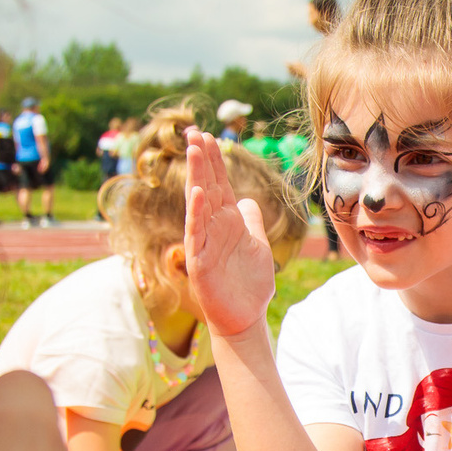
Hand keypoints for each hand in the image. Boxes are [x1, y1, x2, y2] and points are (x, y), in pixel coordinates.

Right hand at [183, 127, 275, 338]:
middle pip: (205, 187)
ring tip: (194, 151)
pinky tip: (198, 193)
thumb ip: (251, 221)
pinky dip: (196, 214)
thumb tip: (248, 200)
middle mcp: (212, 228)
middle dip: (201, 160)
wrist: (246, 317)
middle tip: (194, 132)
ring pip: (197, 205)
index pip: (218, 184)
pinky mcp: (199, 262)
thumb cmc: (249, 284)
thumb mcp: (257, 245)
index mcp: (227, 221)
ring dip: (196, 177)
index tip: (208, 135)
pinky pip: (196, 234)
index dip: (213, 161)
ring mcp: (204, 243)